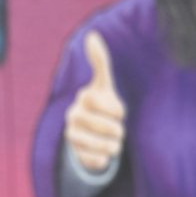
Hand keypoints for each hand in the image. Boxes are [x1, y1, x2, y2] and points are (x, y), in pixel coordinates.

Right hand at [63, 31, 125, 172]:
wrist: (89, 133)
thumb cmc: (101, 105)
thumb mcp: (104, 85)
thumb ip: (100, 62)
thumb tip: (92, 35)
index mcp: (84, 98)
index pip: (113, 107)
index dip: (119, 111)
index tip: (118, 111)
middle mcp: (74, 116)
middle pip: (112, 129)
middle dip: (120, 130)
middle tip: (116, 127)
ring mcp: (73, 136)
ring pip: (107, 146)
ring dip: (115, 144)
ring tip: (111, 140)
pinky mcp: (76, 156)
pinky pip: (100, 161)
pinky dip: (105, 158)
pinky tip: (102, 151)